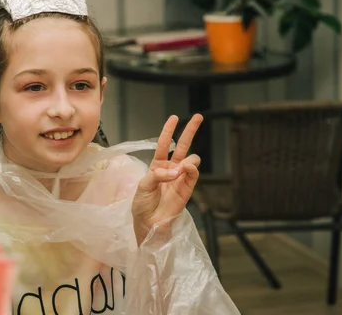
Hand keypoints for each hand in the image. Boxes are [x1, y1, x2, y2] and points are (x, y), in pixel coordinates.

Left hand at [132, 114, 202, 245]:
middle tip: (199, 117)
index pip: (164, 145)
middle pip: (183, 146)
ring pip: (191, 161)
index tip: (174, 117)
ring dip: (188, 160)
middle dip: (190, 131)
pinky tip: (186, 169)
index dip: (169, 131)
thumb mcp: (143, 186)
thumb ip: (158, 175)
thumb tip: (176, 170)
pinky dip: (191, 170)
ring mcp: (180, 179)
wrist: (148, 224)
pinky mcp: (187, 190)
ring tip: (182, 167)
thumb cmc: (142, 205)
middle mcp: (170, 170)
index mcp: (157, 167)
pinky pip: (193, 176)